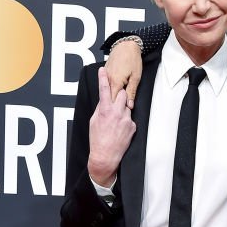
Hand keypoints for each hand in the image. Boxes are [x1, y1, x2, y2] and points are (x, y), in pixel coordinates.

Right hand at [87, 67, 135, 186]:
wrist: (106, 157)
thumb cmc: (97, 140)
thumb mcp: (94, 121)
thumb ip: (100, 109)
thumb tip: (103, 101)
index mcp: (105, 110)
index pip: (104, 89)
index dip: (103, 78)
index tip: (103, 70)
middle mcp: (117, 113)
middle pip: (122, 93)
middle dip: (119, 94)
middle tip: (115, 99)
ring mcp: (126, 119)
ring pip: (127, 106)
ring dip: (122, 109)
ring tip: (116, 121)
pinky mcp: (132, 127)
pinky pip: (130, 118)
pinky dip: (126, 121)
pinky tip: (120, 130)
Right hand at [104, 40, 143, 108]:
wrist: (126, 44)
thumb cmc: (132, 59)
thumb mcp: (136, 77)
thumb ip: (131, 92)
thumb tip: (129, 105)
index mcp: (116, 82)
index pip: (113, 99)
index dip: (115, 107)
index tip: (117, 113)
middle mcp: (109, 78)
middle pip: (109, 96)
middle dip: (113, 103)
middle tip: (118, 110)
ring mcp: (106, 74)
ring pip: (107, 90)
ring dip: (112, 96)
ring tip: (117, 101)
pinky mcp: (106, 71)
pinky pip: (107, 83)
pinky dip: (110, 88)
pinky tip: (115, 90)